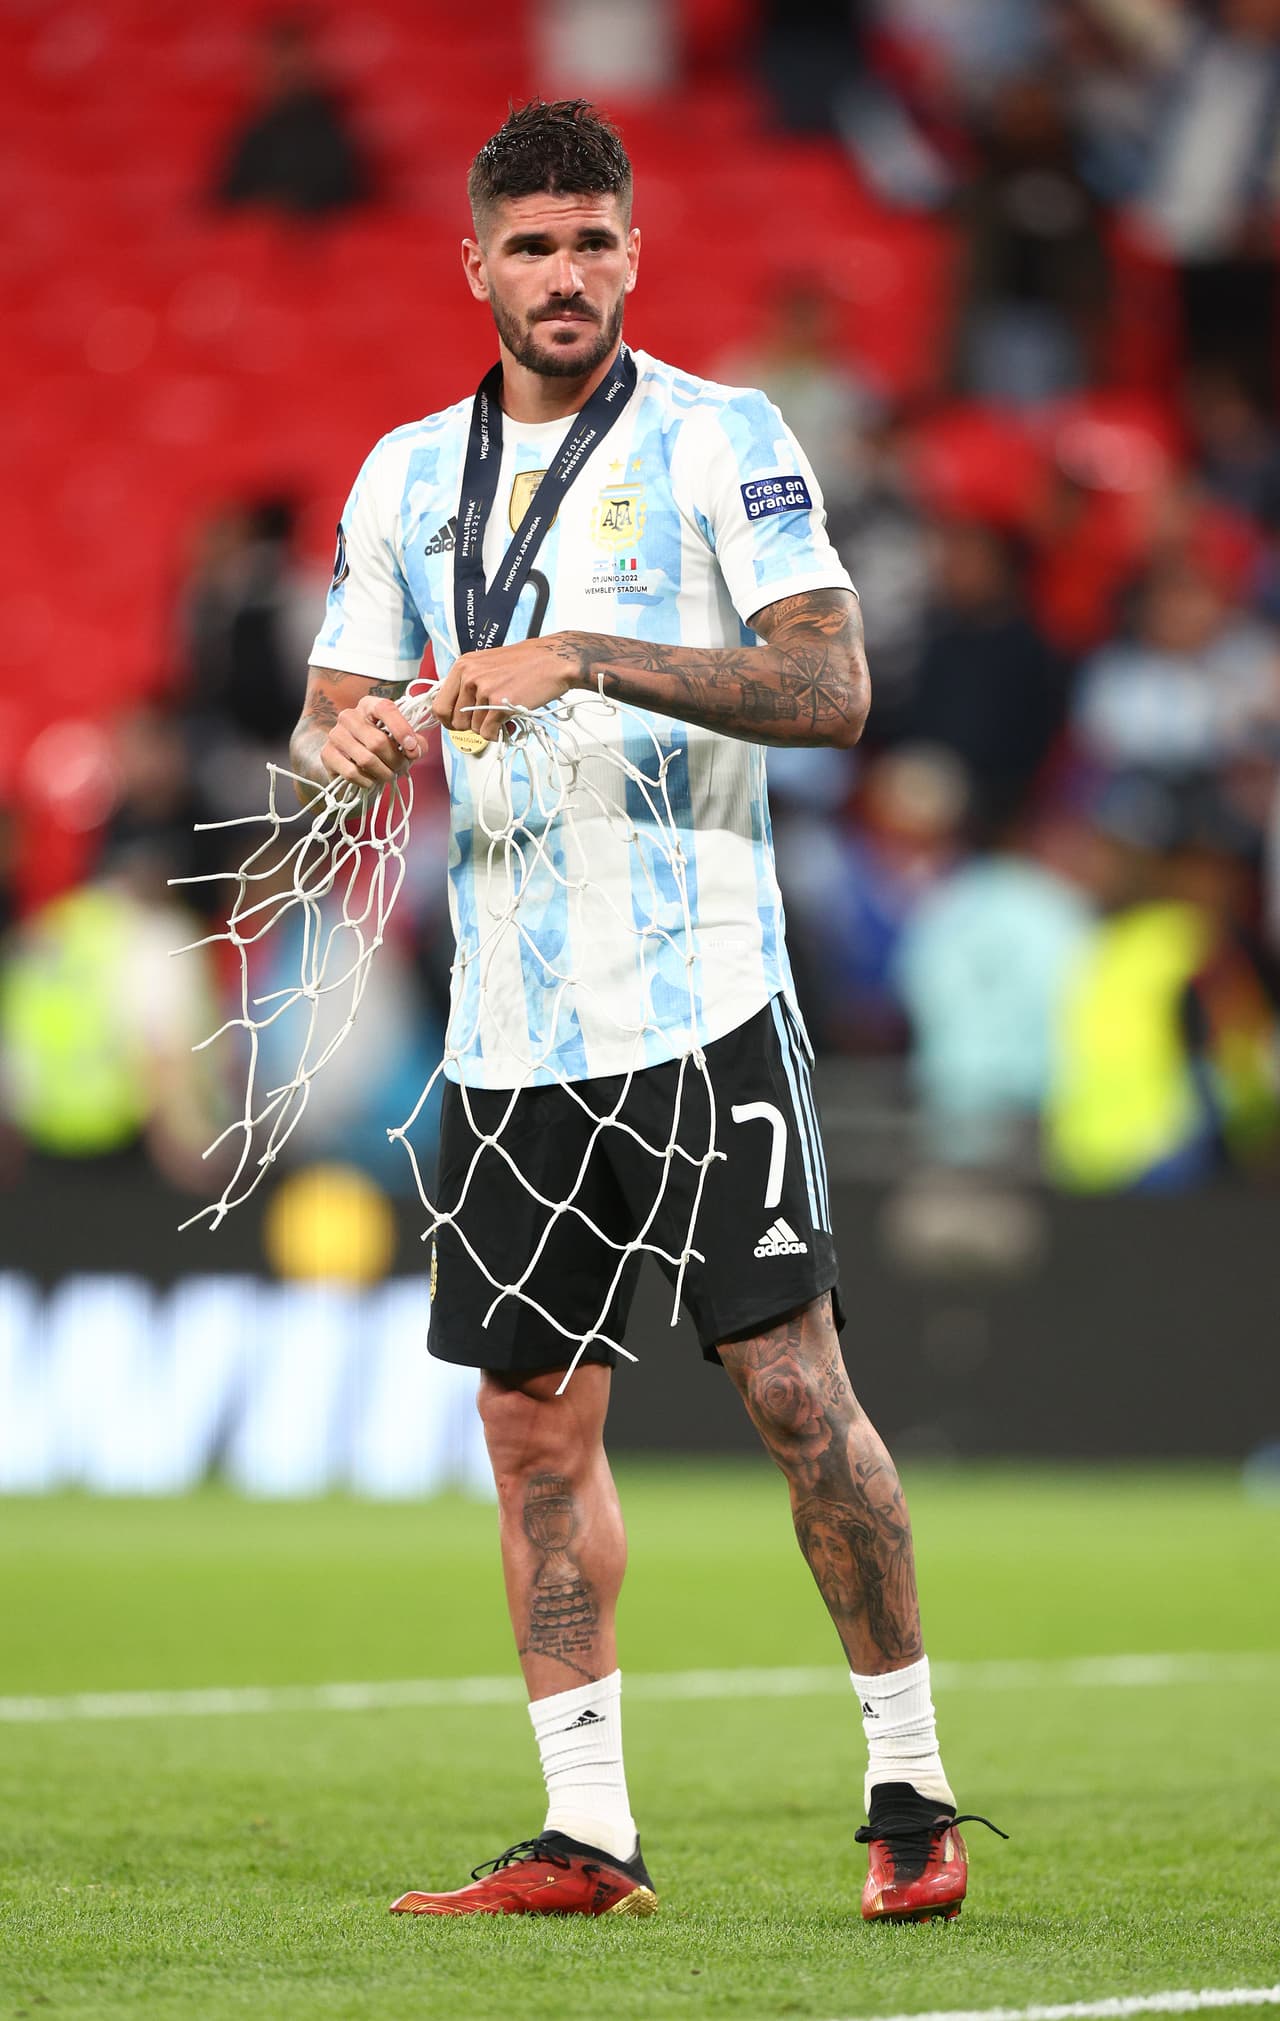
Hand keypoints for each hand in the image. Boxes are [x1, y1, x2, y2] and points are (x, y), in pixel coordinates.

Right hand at [320, 693, 422, 790]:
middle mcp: (349, 716)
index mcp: (369, 705)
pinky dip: (367, 781)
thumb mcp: (401, 741)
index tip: (412, 749)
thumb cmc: (380, 749)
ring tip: (388, 776)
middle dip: (396, 761)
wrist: (351, 763)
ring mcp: (335, 734)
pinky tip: (371, 780)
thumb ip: (415, 742)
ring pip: (366, 759)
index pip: (385, 709)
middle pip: (378, 742)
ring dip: (383, 773)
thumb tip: (415, 749)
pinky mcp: (327, 754)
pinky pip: (352, 773)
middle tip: (401, 769)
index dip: (402, 730)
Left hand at [431, 635, 579, 744]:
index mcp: (463, 666)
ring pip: (473, 729)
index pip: (439, 705)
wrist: (554, 660)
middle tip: (489, 720)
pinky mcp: (499, 703)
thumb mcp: (487, 665)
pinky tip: (510, 722)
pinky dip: (499, 734)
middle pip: (455, 722)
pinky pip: (488, 733)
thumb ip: (469, 684)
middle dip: (472, 727)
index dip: (449, 720)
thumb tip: (457, 710)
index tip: (460, 724)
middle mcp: (469, 676)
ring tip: (505, 716)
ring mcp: (483, 690)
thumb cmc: (526, 663)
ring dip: (489, 729)